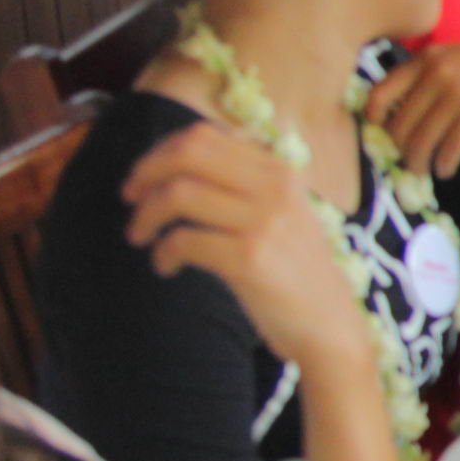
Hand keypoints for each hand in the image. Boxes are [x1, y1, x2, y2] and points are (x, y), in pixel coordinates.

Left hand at [122, 123, 374, 370]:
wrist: (330, 324)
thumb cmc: (296, 272)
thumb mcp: (281, 213)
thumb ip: (244, 184)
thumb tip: (177, 160)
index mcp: (279, 170)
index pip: (205, 135)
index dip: (161, 151)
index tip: (144, 177)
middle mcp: (275, 187)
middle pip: (188, 153)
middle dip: (146, 172)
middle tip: (129, 198)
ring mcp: (264, 222)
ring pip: (178, 194)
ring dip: (146, 215)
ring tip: (140, 237)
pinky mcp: (250, 259)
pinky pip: (184, 240)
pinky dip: (162, 253)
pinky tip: (165, 267)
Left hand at [365, 36, 459, 176]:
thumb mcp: (452, 56)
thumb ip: (424, 76)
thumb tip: (394, 113)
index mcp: (425, 59)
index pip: (381, 92)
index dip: (373, 118)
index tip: (378, 131)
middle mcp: (436, 74)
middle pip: (400, 125)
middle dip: (399, 150)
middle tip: (405, 160)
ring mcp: (457, 93)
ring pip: (423, 141)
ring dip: (419, 163)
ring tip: (422, 170)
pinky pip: (451, 147)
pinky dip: (444, 165)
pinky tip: (445, 170)